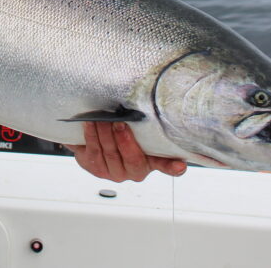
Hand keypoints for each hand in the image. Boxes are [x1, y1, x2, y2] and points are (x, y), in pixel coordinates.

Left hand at [67, 122, 186, 181]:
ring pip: (111, 154)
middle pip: (132, 159)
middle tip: (119, 122)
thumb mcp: (135, 126)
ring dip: (105, 134)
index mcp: (152, 161)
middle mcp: (136, 171)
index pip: (166, 166)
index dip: (173, 167)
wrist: (95, 138)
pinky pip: (95, 152)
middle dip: (124, 140)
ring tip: (101, 119)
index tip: (180, 165)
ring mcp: (116, 173)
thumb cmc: (121, 130)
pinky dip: (92, 136)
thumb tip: (148, 97)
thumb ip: (144, 121)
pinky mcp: (97, 170)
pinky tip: (90, 124)